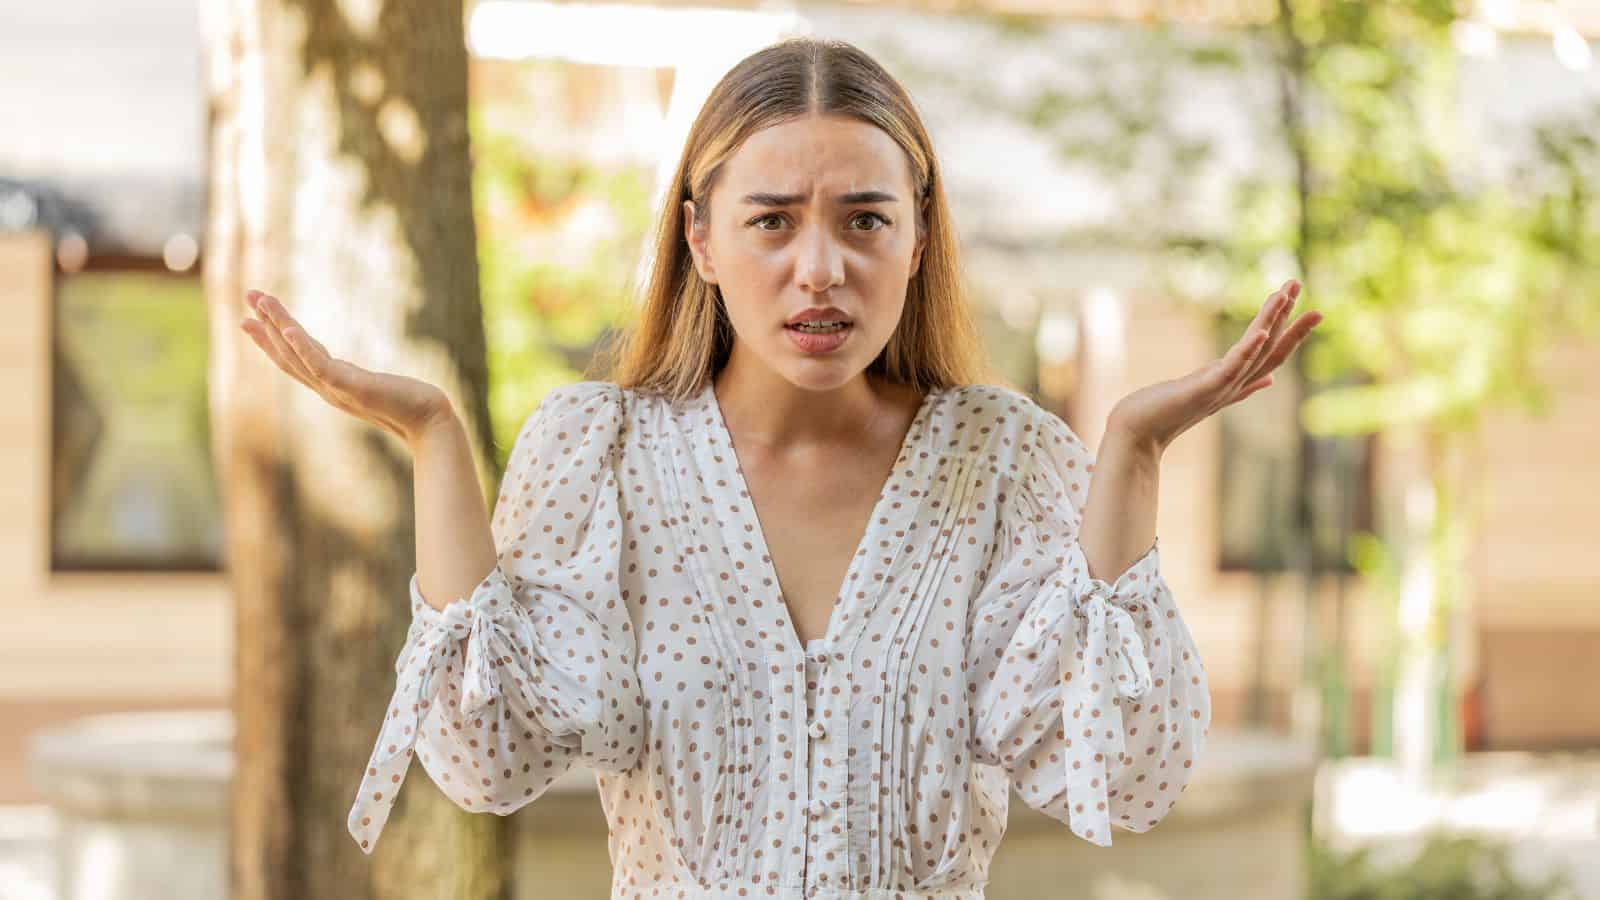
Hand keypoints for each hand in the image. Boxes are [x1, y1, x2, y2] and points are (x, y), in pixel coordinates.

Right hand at [239, 289, 454, 442]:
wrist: (430, 423)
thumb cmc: (412, 407)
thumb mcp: (379, 391)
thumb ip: (364, 385)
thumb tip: (364, 381)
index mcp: (332, 387)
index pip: (294, 360)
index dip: (271, 340)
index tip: (251, 319)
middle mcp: (328, 389)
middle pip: (287, 354)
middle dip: (265, 325)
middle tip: (248, 295)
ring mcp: (336, 390)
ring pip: (297, 355)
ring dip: (277, 325)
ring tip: (260, 300)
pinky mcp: (352, 388)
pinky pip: (321, 365)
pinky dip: (303, 348)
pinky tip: (289, 329)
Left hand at [1108, 279, 1322, 453]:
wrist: (1137, 433)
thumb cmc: (1166, 412)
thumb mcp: (1209, 392)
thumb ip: (1242, 385)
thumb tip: (1272, 381)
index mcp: (1235, 382)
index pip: (1272, 355)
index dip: (1293, 332)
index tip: (1313, 308)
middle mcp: (1233, 385)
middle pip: (1271, 350)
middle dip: (1288, 318)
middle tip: (1300, 284)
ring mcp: (1220, 389)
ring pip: (1256, 353)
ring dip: (1271, 321)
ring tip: (1284, 294)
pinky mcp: (1203, 391)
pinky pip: (1230, 369)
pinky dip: (1248, 351)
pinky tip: (1261, 332)